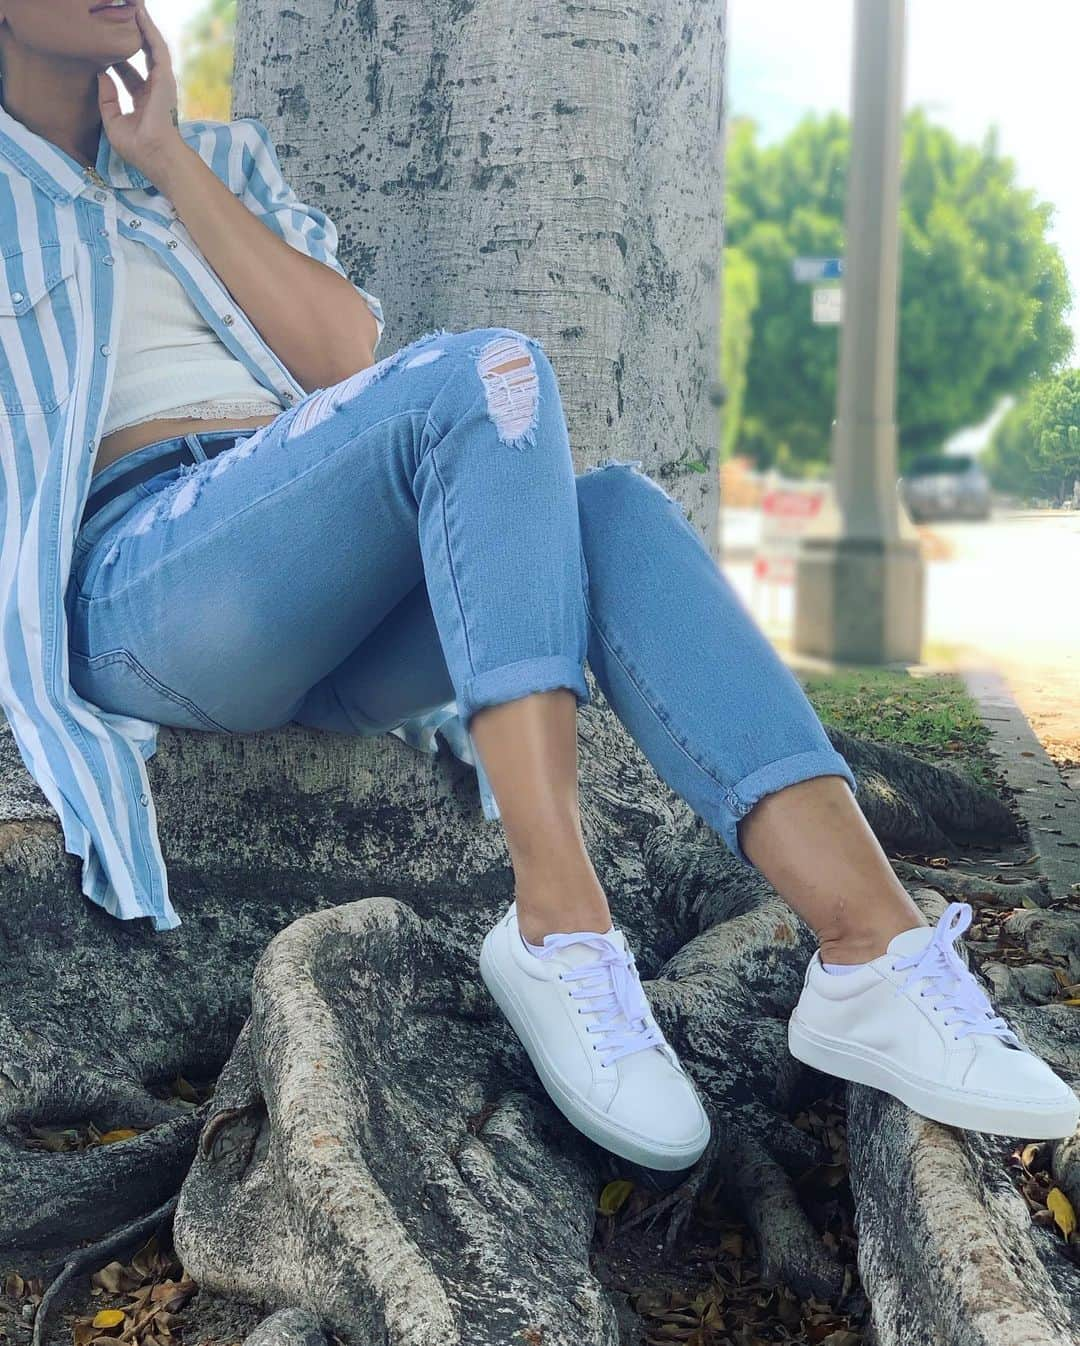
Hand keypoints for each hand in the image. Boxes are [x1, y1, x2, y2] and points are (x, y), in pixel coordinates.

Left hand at [97, 0, 186, 183]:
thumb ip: (107, 99)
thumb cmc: (138, 147)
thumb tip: (101, 75)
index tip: (103, 46)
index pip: (129, 74)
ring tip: (133, 6)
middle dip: (132, 36)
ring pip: (152, 47)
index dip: (117, 60)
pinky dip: (149, 31)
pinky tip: (140, 14)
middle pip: (142, 56)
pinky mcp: (165, 77)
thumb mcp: (113, 122)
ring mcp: (161, 82)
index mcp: (143, 102)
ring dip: (143, 26)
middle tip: (120, 18)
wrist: (156, 155)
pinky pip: (157, 48)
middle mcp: (154, 89)